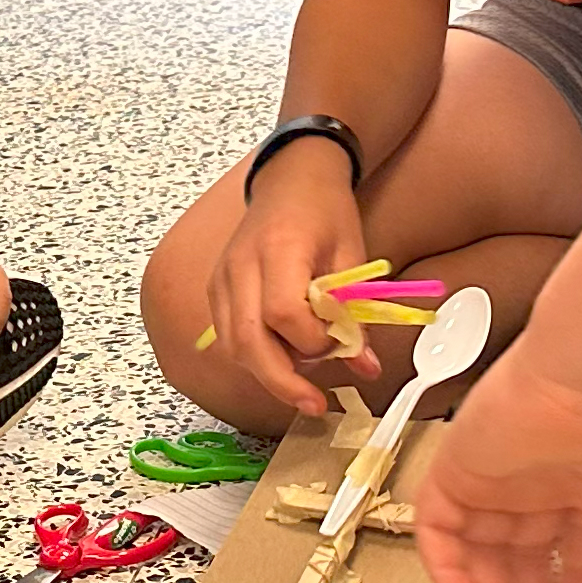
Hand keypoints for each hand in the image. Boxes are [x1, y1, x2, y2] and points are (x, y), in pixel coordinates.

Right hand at [204, 151, 372, 421]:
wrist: (291, 178)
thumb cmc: (325, 213)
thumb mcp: (353, 257)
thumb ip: (356, 314)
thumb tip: (366, 367)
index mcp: (279, 249)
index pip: (283, 313)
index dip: (312, 342)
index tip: (338, 344)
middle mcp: (241, 264)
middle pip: (246, 340)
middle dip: (280, 381)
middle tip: (313, 404)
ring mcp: (221, 277)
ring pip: (232, 345)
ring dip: (266, 372)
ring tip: (301, 379)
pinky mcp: (215, 288)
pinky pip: (227, 335)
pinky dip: (253, 355)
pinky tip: (281, 358)